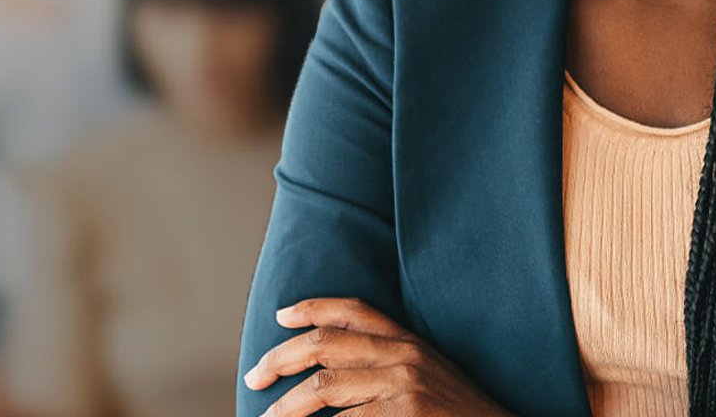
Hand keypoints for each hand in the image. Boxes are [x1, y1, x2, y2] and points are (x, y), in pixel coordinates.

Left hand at [243, 298, 511, 416]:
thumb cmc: (460, 414)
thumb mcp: (428, 376)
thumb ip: (387, 363)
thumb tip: (332, 371)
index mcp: (409, 341)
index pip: (352, 309)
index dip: (311, 308)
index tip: (281, 317)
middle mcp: (404, 354)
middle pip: (324, 345)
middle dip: (281, 358)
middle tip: (255, 376)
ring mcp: (403, 384)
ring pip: (324, 388)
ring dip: (287, 406)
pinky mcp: (404, 413)